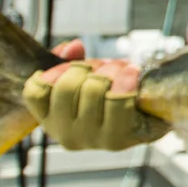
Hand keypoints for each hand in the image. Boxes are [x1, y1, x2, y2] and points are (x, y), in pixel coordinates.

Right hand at [22, 40, 169, 149]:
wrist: (151, 112)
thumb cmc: (111, 93)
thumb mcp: (84, 74)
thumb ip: (69, 60)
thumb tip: (73, 47)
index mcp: (51, 120)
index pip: (36, 92)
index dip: (55, 71)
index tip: (75, 67)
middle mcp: (66, 135)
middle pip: (66, 87)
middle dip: (88, 67)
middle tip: (103, 67)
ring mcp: (92, 139)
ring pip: (93, 90)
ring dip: (110, 71)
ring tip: (121, 71)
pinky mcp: (119, 139)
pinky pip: (118, 101)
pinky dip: (127, 80)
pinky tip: (132, 73)